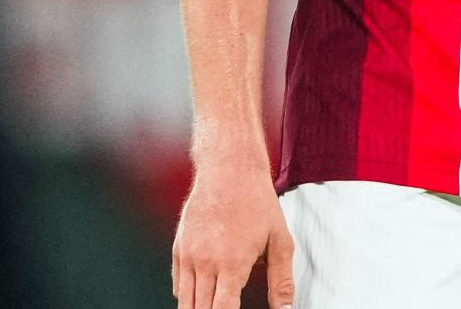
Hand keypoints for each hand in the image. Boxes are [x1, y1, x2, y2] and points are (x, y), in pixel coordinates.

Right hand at [173, 154, 294, 308]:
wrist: (228, 166)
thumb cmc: (256, 199)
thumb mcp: (280, 241)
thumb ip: (282, 282)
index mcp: (231, 263)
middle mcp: (205, 261)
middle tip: (225, 308)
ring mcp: (188, 254)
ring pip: (185, 301)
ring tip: (212, 308)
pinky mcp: (178, 246)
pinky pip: (178, 284)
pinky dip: (187, 296)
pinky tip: (201, 297)